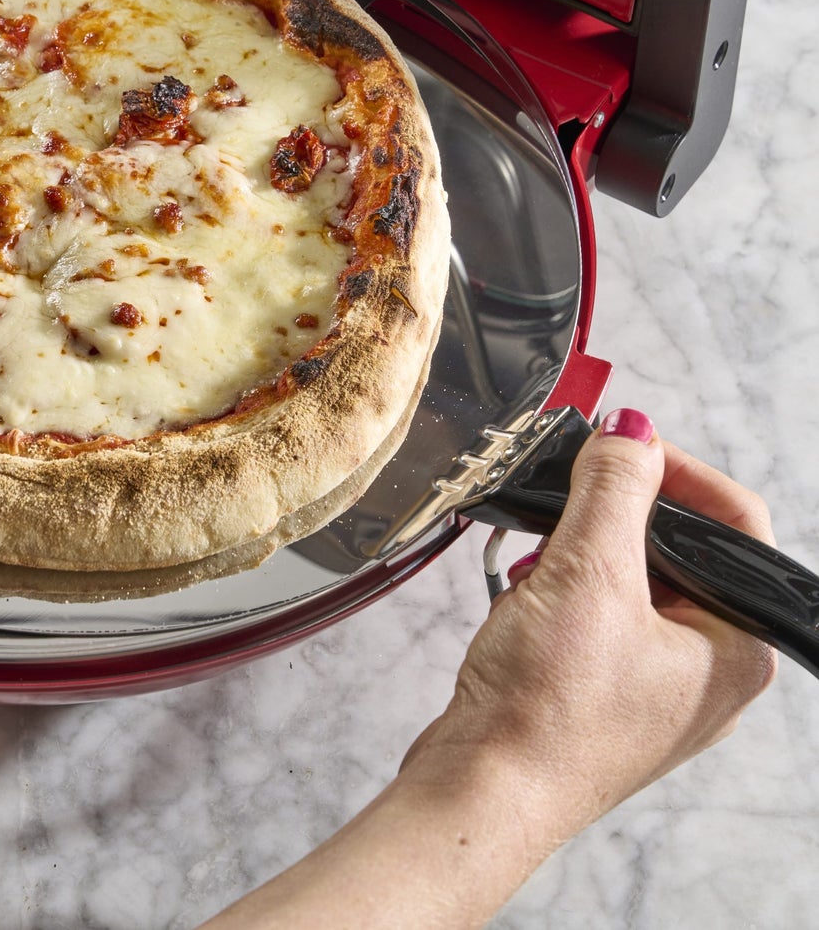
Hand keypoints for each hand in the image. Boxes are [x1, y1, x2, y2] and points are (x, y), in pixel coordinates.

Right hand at [203, 416, 778, 928]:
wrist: (484, 789)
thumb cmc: (548, 709)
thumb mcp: (587, 572)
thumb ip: (614, 489)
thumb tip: (631, 432)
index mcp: (736, 644)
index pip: (732, 520)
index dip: (673, 468)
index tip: (615, 442)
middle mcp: (709, 667)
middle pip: (676, 545)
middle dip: (609, 515)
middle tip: (563, 501)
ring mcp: (656, 684)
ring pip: (629, 577)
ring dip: (577, 554)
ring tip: (538, 567)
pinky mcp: (604, 693)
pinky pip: (594, 613)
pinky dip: (557, 591)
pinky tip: (525, 599)